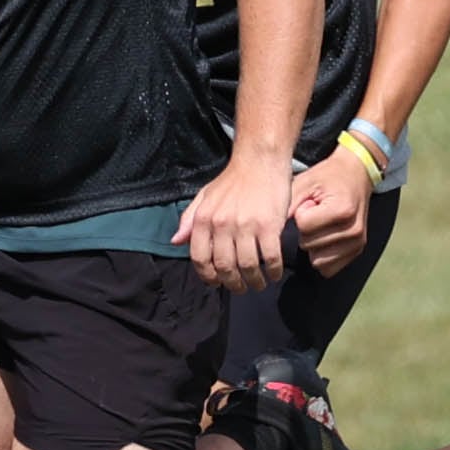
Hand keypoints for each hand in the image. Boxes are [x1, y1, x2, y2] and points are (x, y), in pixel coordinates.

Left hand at [179, 152, 292, 292]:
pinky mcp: (269, 226)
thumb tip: (175, 241)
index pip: (199, 258)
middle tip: (241, 288)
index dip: (208, 277)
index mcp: (204, 218)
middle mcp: (222, 224)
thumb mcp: (205, 197)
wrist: (260, 161)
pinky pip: (270, 258)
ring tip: (258, 284)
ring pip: (247, 266)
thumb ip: (189, 220)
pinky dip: (273, 271)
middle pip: (224, 267)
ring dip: (254, 281)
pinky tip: (274, 273)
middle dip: (233, 284)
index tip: (217, 283)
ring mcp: (246, 225)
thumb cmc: (233, 180)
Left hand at [287, 150, 373, 276]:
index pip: (304, 226)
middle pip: (308, 245)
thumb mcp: (305, 182)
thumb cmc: (328, 177)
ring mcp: (358, 243)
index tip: (310, 203)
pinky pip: (328, 268)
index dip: (301, 214)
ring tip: (322, 224)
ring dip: (313, 245)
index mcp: (342, 210)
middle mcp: (353, 229)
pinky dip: (322, 256)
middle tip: (317, 213)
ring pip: (317, 261)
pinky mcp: (357, 251)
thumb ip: (288, 205)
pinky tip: (325, 237)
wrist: (357, 174)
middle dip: (306, 231)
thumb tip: (269, 231)